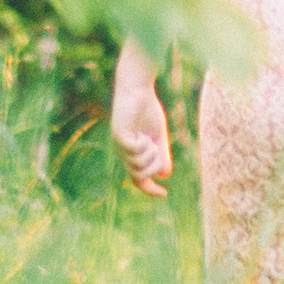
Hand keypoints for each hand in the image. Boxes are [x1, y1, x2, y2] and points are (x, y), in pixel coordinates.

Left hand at [109, 56, 173, 195]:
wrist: (137, 90)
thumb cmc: (147, 111)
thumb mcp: (158, 137)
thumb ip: (162, 154)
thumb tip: (164, 175)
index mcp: (131, 154)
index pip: (138, 180)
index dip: (150, 190)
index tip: (164, 193)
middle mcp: (122, 153)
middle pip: (139, 177)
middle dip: (154, 167)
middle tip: (158, 150)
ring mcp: (119, 146)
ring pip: (138, 166)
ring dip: (150, 156)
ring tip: (150, 140)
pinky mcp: (119, 137)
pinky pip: (135, 153)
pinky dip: (144, 147)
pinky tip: (143, 135)